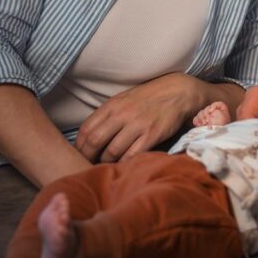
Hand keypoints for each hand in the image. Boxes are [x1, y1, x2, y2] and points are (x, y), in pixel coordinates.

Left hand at [76, 73, 199, 162]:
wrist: (178, 92)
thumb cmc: (148, 98)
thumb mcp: (123, 100)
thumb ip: (107, 116)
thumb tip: (89, 137)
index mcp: (112, 105)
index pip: (86, 129)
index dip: (79, 146)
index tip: (80, 154)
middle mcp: (123, 114)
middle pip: (95, 141)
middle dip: (88, 156)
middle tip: (89, 163)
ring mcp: (138, 125)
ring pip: (112, 151)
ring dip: (106, 162)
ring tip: (107, 164)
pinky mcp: (152, 135)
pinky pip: (132, 155)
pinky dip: (124, 162)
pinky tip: (124, 163)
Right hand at [194, 101, 230, 126]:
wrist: (211, 137)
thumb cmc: (218, 127)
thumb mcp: (223, 114)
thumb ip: (219, 106)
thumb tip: (210, 109)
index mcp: (222, 114)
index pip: (218, 104)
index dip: (214, 106)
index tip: (212, 111)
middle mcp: (215, 117)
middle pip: (207, 108)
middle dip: (206, 113)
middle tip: (208, 120)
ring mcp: (207, 121)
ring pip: (201, 113)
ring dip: (202, 118)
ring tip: (205, 124)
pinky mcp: (201, 125)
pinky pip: (196, 118)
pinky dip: (197, 121)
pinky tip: (200, 125)